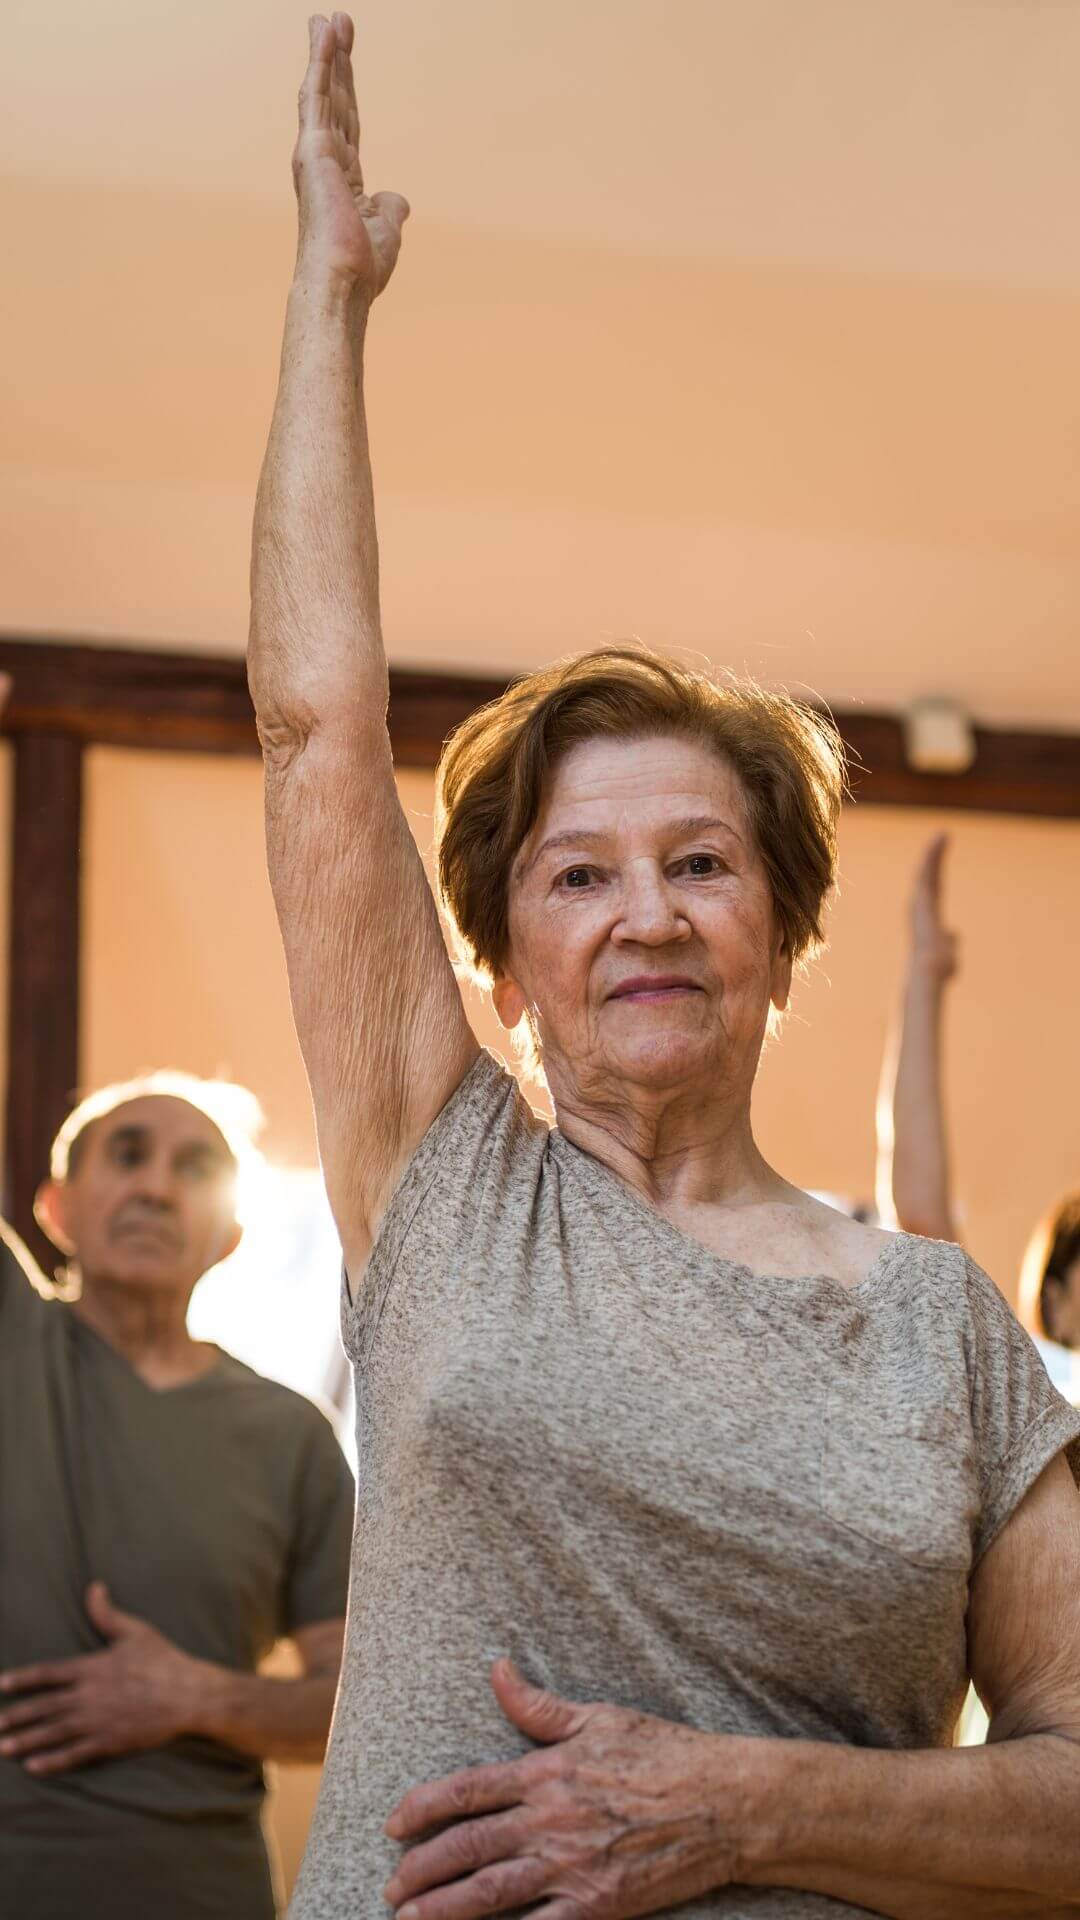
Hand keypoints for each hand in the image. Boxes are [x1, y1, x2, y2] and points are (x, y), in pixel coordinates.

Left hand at [0, 1583, 204, 1774]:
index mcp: (92, 1668)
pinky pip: (75, 1754)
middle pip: (44, 1707)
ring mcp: (97, 1722)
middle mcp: (89, 1696)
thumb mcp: (135, 1631)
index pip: (48, 1674)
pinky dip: (53, 1762)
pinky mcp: (109, 1743)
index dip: (22, 1680)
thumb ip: (107, 1614)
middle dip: (15, 1717)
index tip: (0, 1685)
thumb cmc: (163, 1660)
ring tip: (2, 1748)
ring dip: (26, 1741)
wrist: (188, 1695)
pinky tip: (34, 1766)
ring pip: (53, 1733)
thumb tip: (93, 1587)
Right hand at [293, 12, 408, 298]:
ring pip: (322, 91)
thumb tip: (398, 199)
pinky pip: (317, 95)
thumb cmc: (361, 267)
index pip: (348, 123)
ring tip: (330, 18)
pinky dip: (321, 62)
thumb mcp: (386, 229)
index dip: (348, 90)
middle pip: (335, 99)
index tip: (346, 61)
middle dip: (336, 61)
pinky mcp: (312, 149)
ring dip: (326, 53)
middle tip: (337, 21)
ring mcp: (315, 154)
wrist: (343, 280)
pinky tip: (325, 33)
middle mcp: (324, 162)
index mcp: (342, 179)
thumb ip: (390, 208)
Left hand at [383, 1660, 750, 1919]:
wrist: (723, 1802)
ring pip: (489, 1893)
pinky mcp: (597, 1907)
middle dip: (421, 1868)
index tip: (393, 1824)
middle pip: (467, 1846)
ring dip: (442, 1909)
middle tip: (391, 1887)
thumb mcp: (599, 1717)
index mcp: (546, 1772)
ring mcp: (571, 1867)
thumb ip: (538, 1706)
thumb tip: (497, 1670)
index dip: (423, 1808)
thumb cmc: (664, 1753)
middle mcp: (550, 1819)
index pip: (467, 1789)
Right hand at [909, 834, 957, 981]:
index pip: (934, 892)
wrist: (930, 969)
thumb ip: (950, 941)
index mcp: (928, 918)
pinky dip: (934, 855)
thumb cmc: (940, 967)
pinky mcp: (921, 896)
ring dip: (934, 853)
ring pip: (927, 871)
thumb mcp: (950, 952)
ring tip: (943, 834)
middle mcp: (921, 907)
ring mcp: (919, 901)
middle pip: (929, 878)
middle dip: (934, 858)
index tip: (940, 862)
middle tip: (942, 837)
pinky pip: (928, 871)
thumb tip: (955, 934)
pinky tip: (940, 840)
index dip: (936, 876)